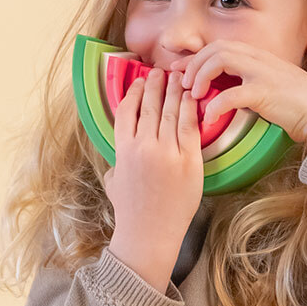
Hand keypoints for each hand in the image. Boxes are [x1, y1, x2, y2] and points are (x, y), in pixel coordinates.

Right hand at [102, 66, 203, 254]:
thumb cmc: (131, 211)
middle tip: (160, 72)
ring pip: (170, 112)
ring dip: (174, 91)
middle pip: (150, 106)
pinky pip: (190, 127)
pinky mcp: (189, 161)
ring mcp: (167, 153)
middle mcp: (144, 147)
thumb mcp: (114, 181)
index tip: (139, 82)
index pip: (127, 111)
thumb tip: (121, 152)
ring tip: (177, 78)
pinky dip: (191, 109)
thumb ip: (118, 161)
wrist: (149, 233)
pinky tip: (191, 97)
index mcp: (123, 150)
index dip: (134, 93)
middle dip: (155, 85)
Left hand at [169, 40, 306, 144]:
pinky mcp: (265, 92)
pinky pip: (232, 94)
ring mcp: (263, 73)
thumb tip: (225, 93)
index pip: (221, 46)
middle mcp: (260, 59)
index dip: (196, 57)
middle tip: (184, 84)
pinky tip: (209, 116)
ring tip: (195, 95)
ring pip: (221, 60)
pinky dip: (216, 104)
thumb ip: (250, 84)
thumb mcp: (271, 88)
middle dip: (194, 64)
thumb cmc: (299, 107)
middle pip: (217, 48)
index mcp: (260, 57)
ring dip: (202, 76)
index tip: (181, 70)